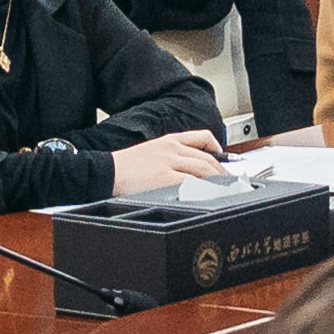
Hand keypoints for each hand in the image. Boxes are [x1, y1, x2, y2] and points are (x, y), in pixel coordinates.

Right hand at [112, 127, 229, 193]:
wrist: (105, 172)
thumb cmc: (124, 168)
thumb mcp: (150, 152)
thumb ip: (170, 157)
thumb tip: (188, 170)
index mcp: (168, 141)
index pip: (202, 137)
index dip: (218, 148)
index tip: (223, 157)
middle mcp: (172, 149)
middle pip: (207, 158)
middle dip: (222, 172)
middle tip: (229, 183)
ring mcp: (169, 163)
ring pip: (204, 169)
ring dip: (218, 181)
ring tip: (224, 191)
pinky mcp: (165, 178)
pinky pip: (193, 182)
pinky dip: (205, 188)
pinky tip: (209, 195)